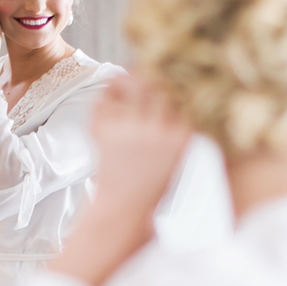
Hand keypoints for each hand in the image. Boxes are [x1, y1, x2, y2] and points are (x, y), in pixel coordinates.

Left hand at [51, 68, 193, 285]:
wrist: (125, 209)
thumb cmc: (154, 183)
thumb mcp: (179, 152)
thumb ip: (177, 121)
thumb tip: (169, 81)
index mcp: (182, 134)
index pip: (180, 89)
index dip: (170, 78)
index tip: (164, 75)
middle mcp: (158, 129)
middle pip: (155, 80)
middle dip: (147, 75)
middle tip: (140, 77)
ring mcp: (130, 128)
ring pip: (130, 83)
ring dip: (125, 83)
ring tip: (122, 90)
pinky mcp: (104, 130)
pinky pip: (105, 100)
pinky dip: (104, 103)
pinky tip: (108, 115)